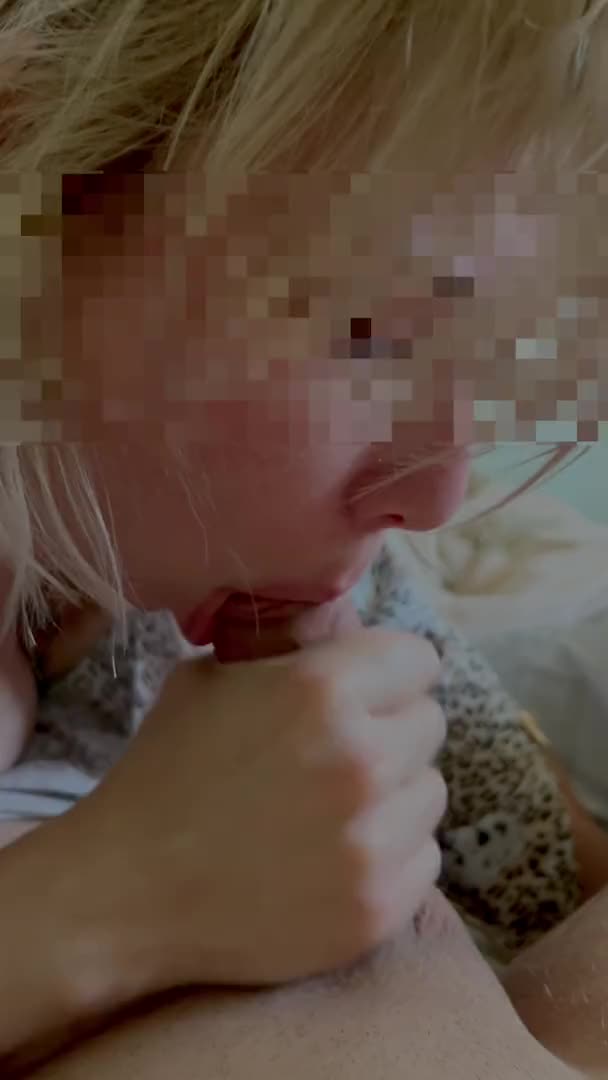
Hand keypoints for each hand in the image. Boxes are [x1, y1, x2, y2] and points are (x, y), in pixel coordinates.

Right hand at [75, 627, 445, 990]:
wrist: (129, 890)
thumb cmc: (166, 772)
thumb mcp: (211, 679)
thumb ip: (287, 654)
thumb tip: (343, 642)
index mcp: (322, 689)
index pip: (419, 660)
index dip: (388, 673)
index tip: (368, 692)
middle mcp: (362, 759)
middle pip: (430, 723)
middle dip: (391, 731)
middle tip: (342, 755)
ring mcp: (374, 839)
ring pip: (430, 792)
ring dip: (394, 796)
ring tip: (334, 812)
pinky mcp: (380, 905)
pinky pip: (423, 858)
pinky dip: (390, 856)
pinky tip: (335, 860)